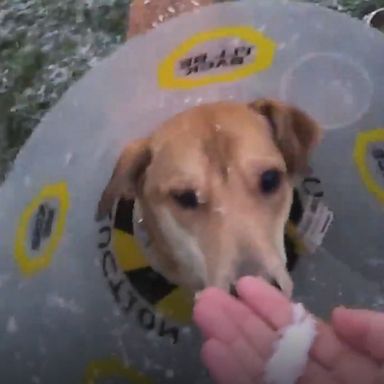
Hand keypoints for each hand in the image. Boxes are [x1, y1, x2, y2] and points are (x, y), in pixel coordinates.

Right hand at [193, 277, 381, 383]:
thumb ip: (379, 337)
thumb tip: (337, 315)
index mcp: (358, 376)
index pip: (310, 338)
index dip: (276, 311)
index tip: (245, 286)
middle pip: (279, 353)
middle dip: (242, 323)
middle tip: (209, 297)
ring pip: (263, 375)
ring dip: (230, 344)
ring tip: (204, 313)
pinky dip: (234, 377)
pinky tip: (213, 352)